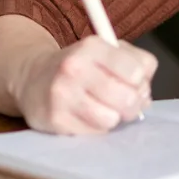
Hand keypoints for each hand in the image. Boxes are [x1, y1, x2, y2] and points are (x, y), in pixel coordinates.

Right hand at [14, 36, 157, 134]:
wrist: (33, 78)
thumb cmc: (81, 66)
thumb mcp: (107, 51)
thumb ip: (136, 65)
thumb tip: (145, 97)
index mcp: (93, 46)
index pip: (137, 70)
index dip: (141, 82)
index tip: (133, 83)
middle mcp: (75, 68)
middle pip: (128, 98)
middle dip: (132, 104)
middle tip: (124, 101)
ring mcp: (62, 95)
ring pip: (111, 119)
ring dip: (113, 117)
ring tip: (103, 108)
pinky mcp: (55, 120)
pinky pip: (93, 132)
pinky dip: (96, 127)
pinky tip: (85, 115)